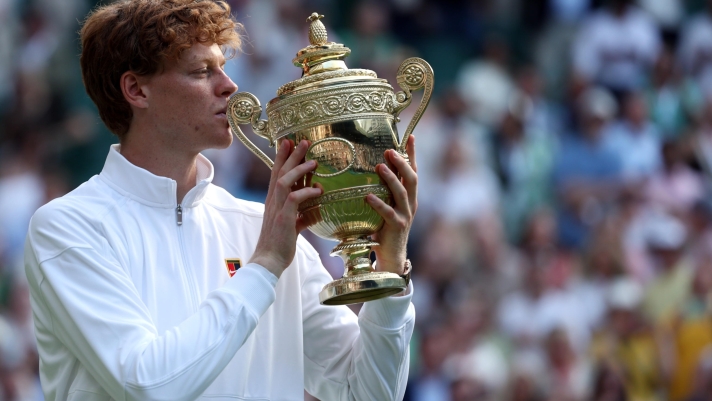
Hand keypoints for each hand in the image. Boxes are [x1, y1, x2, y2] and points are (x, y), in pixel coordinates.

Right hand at [249, 140, 321, 277]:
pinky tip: (318, 190)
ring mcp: (276, 209)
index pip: (276, 174)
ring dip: (299, 169)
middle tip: (303, 141)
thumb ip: (303, 217)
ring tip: (313, 161)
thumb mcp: (293, 227)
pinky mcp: (284, 218)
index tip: (289, 143)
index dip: (282, 157)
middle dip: (291, 155)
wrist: (268, 261)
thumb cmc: (280, 245)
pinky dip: (307, 192)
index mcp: (273, 201)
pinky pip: (294, 199)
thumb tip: (317, 212)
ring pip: (285, 181)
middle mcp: (273, 201)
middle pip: (280, 171)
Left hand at [366, 135, 417, 274]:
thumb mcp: (385, 206)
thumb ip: (382, 191)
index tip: (410, 136)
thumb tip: (367, 170)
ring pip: (402, 193)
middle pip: (412, 178)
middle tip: (389, 150)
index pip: (413, 171)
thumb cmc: (384, 229)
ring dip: (392, 179)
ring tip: (380, 167)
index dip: (412, 154)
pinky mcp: (397, 227)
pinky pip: (388, 213)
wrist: (391, 256)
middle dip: (403, 162)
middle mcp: (411, 203)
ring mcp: (406, 215)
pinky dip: (378, 204)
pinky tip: (368, 197)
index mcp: (409, 196)